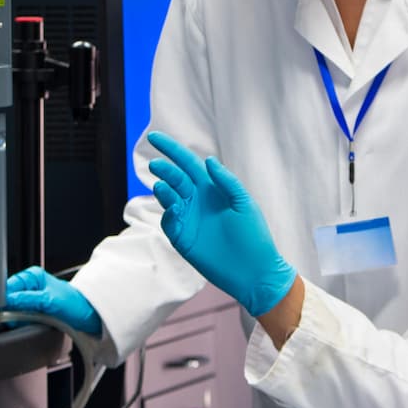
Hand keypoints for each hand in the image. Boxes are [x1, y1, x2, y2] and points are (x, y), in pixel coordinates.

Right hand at [4, 267, 101, 335]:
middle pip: (9, 299)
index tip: (4, 309)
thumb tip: (8, 300)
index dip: (5, 298)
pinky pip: (20, 317)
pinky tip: (30, 323)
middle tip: (19, 317)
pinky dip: (22, 322)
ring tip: (31, 319)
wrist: (88, 317)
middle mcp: (30, 286)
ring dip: (17, 317)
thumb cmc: (75, 304)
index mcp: (33, 276)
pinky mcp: (33, 311)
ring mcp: (31, 299)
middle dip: (11, 309)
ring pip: (12, 310)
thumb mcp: (49, 301)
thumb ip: (27, 300)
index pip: (9, 285)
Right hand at [147, 131, 296, 317]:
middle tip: (156, 165)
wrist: (253, 272)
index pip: (188, 163)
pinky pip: (169, 221)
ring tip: (162, 185)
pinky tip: (174, 208)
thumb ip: (227, 182)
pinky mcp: (182, 238)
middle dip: (164, 169)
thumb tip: (208, 161)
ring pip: (169, 198)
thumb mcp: (244, 204)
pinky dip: (168, 213)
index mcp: (212, 188)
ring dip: (163, 189)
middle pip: (175, 178)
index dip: (172, 149)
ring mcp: (188, 219)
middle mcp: (197, 201)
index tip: (153, 136)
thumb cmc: (254, 236)